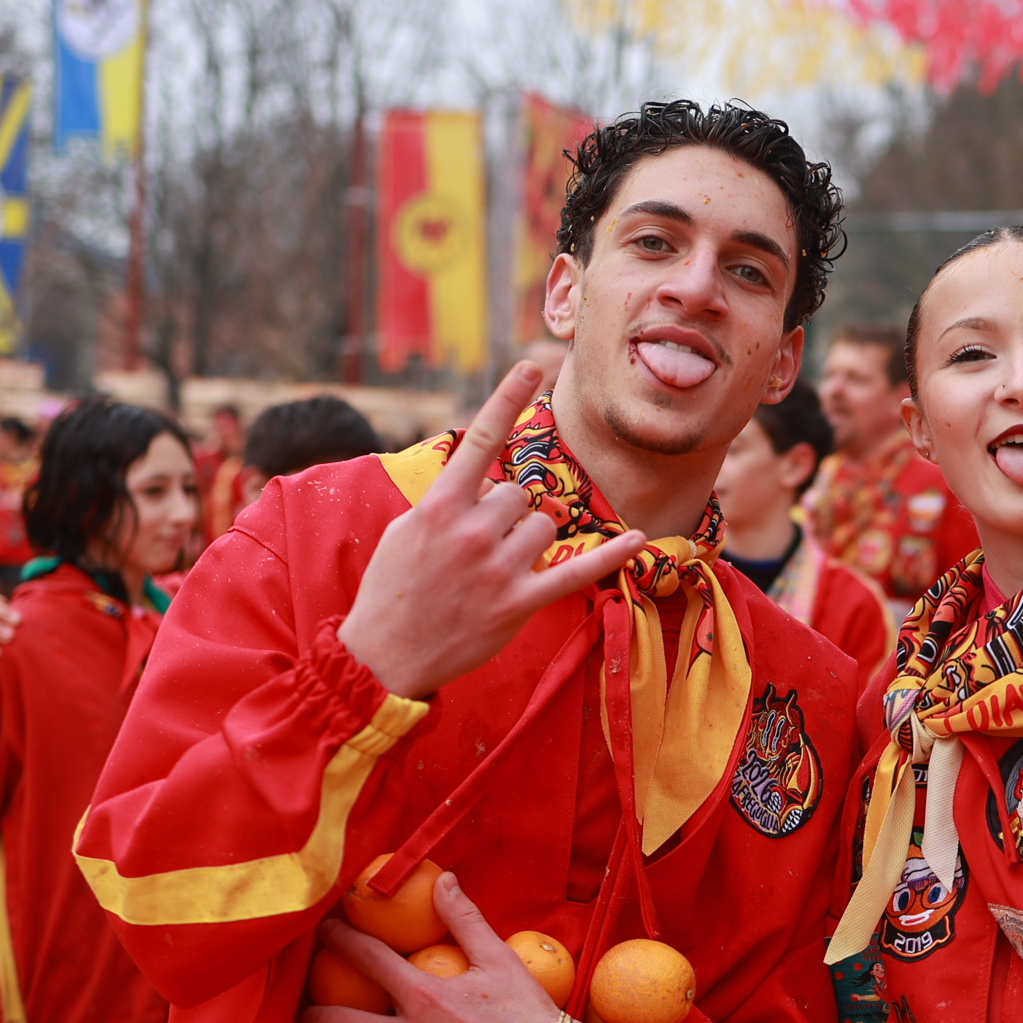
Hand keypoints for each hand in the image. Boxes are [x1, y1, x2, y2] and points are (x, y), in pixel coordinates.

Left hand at [300, 874, 624, 1022]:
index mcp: (426, 993)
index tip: (325, 933)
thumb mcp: (499, 957)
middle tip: (315, 1015)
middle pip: (333, 1022)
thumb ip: (464, 918)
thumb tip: (441, 879)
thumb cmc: (527, 1011)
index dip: (338, 939)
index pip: (365, 957)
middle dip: (314, 1016)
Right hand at [338, 362, 642, 699]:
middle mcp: (472, 531)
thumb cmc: (391, 590)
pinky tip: (638, 540)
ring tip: (494, 569)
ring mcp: (499, 567)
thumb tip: (483, 484)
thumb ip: (446, 503)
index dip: (506, 401)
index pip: (480, 441)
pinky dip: (610, 557)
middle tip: (475, 550)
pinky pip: (575, 572)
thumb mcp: (405, 531)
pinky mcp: (519, 601)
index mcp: (439, 507)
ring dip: (528, 540)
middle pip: (518, 495)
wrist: (383, 655)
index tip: (532, 367)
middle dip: (504, 515)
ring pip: (543, 526)